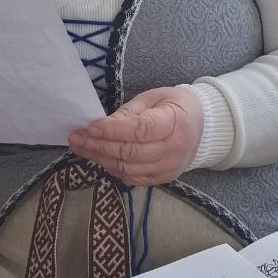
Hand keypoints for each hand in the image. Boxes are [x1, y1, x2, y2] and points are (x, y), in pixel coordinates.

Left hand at [68, 86, 203, 186]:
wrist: (201, 126)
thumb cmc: (174, 106)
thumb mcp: (153, 99)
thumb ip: (129, 113)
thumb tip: (100, 126)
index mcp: (175, 123)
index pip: (140, 130)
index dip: (113, 130)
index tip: (90, 127)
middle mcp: (175, 149)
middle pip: (130, 152)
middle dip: (98, 146)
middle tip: (76, 138)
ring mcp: (169, 168)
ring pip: (128, 168)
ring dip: (100, 159)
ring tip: (81, 148)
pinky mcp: (163, 179)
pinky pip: (132, 178)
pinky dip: (113, 169)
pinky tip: (99, 158)